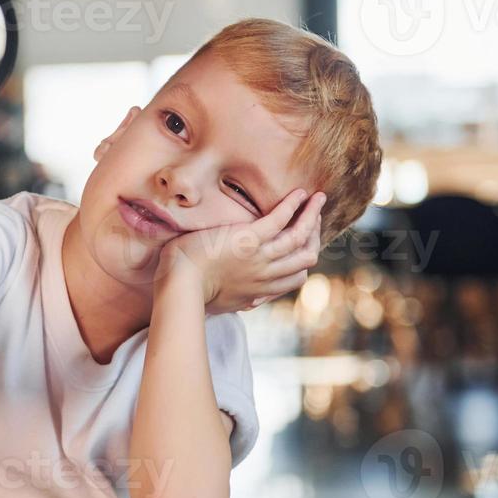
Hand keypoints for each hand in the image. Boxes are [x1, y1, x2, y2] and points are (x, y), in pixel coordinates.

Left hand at [157, 189, 324, 313]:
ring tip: (318, 199)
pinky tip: (300, 193)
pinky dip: (293, 206)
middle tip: (314, 217)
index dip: (305, 261)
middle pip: (306, 256)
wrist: (179, 286)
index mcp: (260, 290)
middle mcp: (266, 274)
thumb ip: (240, 299)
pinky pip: (279, 220)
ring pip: (300, 236)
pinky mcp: (248, 239)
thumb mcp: (223, 303)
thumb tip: (249, 303)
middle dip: (314, 235)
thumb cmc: (190, 293)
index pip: (296, 277)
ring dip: (312, 216)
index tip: (305, 246)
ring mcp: (259, 257)